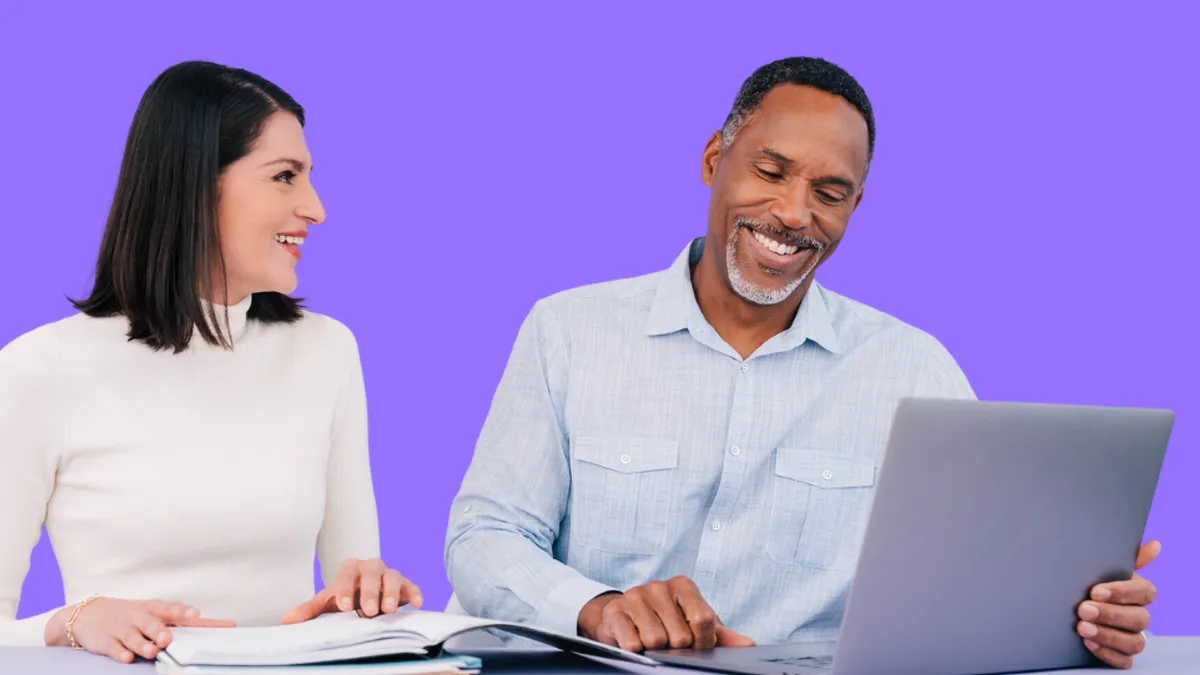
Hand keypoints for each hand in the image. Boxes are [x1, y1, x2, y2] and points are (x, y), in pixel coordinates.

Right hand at [45, 598, 234, 662]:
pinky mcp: (106, 641)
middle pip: (151, 622)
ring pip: (134, 637)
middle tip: (169, 638)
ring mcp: (122, 629)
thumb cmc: (130, 615)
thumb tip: (214, 626)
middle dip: (160, 630)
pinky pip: (114, 648)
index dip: (184, 612)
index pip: (171, 609)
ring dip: (143, 644)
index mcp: (153, 609)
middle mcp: (138, 617)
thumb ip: (179, 621)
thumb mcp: (152, 613)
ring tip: (153, 651)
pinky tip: (127, 657)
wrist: (88, 614)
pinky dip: (120, 653)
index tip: (197, 614)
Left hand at [282, 557, 422, 623]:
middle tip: (367, 610)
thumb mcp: (328, 603)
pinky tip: (416, 603)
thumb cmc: (346, 598)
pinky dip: (414, 593)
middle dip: (370, 592)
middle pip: (371, 573)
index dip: (345, 588)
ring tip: (388, 610)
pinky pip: (411, 585)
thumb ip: (310, 610)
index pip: (346, 574)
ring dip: (391, 593)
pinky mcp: (405, 584)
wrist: (365, 596)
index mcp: (350, 569)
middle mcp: (371, 568)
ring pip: (392, 577)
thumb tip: (287, 619)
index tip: (344, 606)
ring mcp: (389, 574)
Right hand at [577, 576, 754, 651]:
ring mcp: (634, 596)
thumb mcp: (695, 626)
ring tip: (652, 643)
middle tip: (671, 645)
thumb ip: (722, 635)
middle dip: (678, 649)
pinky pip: (632, 643)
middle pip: (680, 635)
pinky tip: (636, 643)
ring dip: (656, 651)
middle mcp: (658, 586)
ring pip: (656, 641)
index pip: (703, 619)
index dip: (703, 642)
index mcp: (683, 585)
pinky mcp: (615, 612)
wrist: (625, 618)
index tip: (697, 646)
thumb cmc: (667, 622)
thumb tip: (749, 645)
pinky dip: (636, 651)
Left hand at [1077, 540, 1159, 668]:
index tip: (1095, 590)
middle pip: (1139, 619)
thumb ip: (1124, 558)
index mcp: (1136, 593)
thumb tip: (1155, 545)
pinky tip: (1089, 643)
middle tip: (1083, 609)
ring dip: (1108, 635)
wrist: (1064, 608)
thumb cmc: (1088, 585)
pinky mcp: (1121, 655)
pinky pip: (1124, 661)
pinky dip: (1108, 653)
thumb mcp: (1100, 568)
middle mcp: (1138, 616)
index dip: (1122, 592)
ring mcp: (1131, 637)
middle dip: (1110, 614)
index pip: (1145, 592)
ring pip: (1134, 642)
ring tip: (1082, 628)